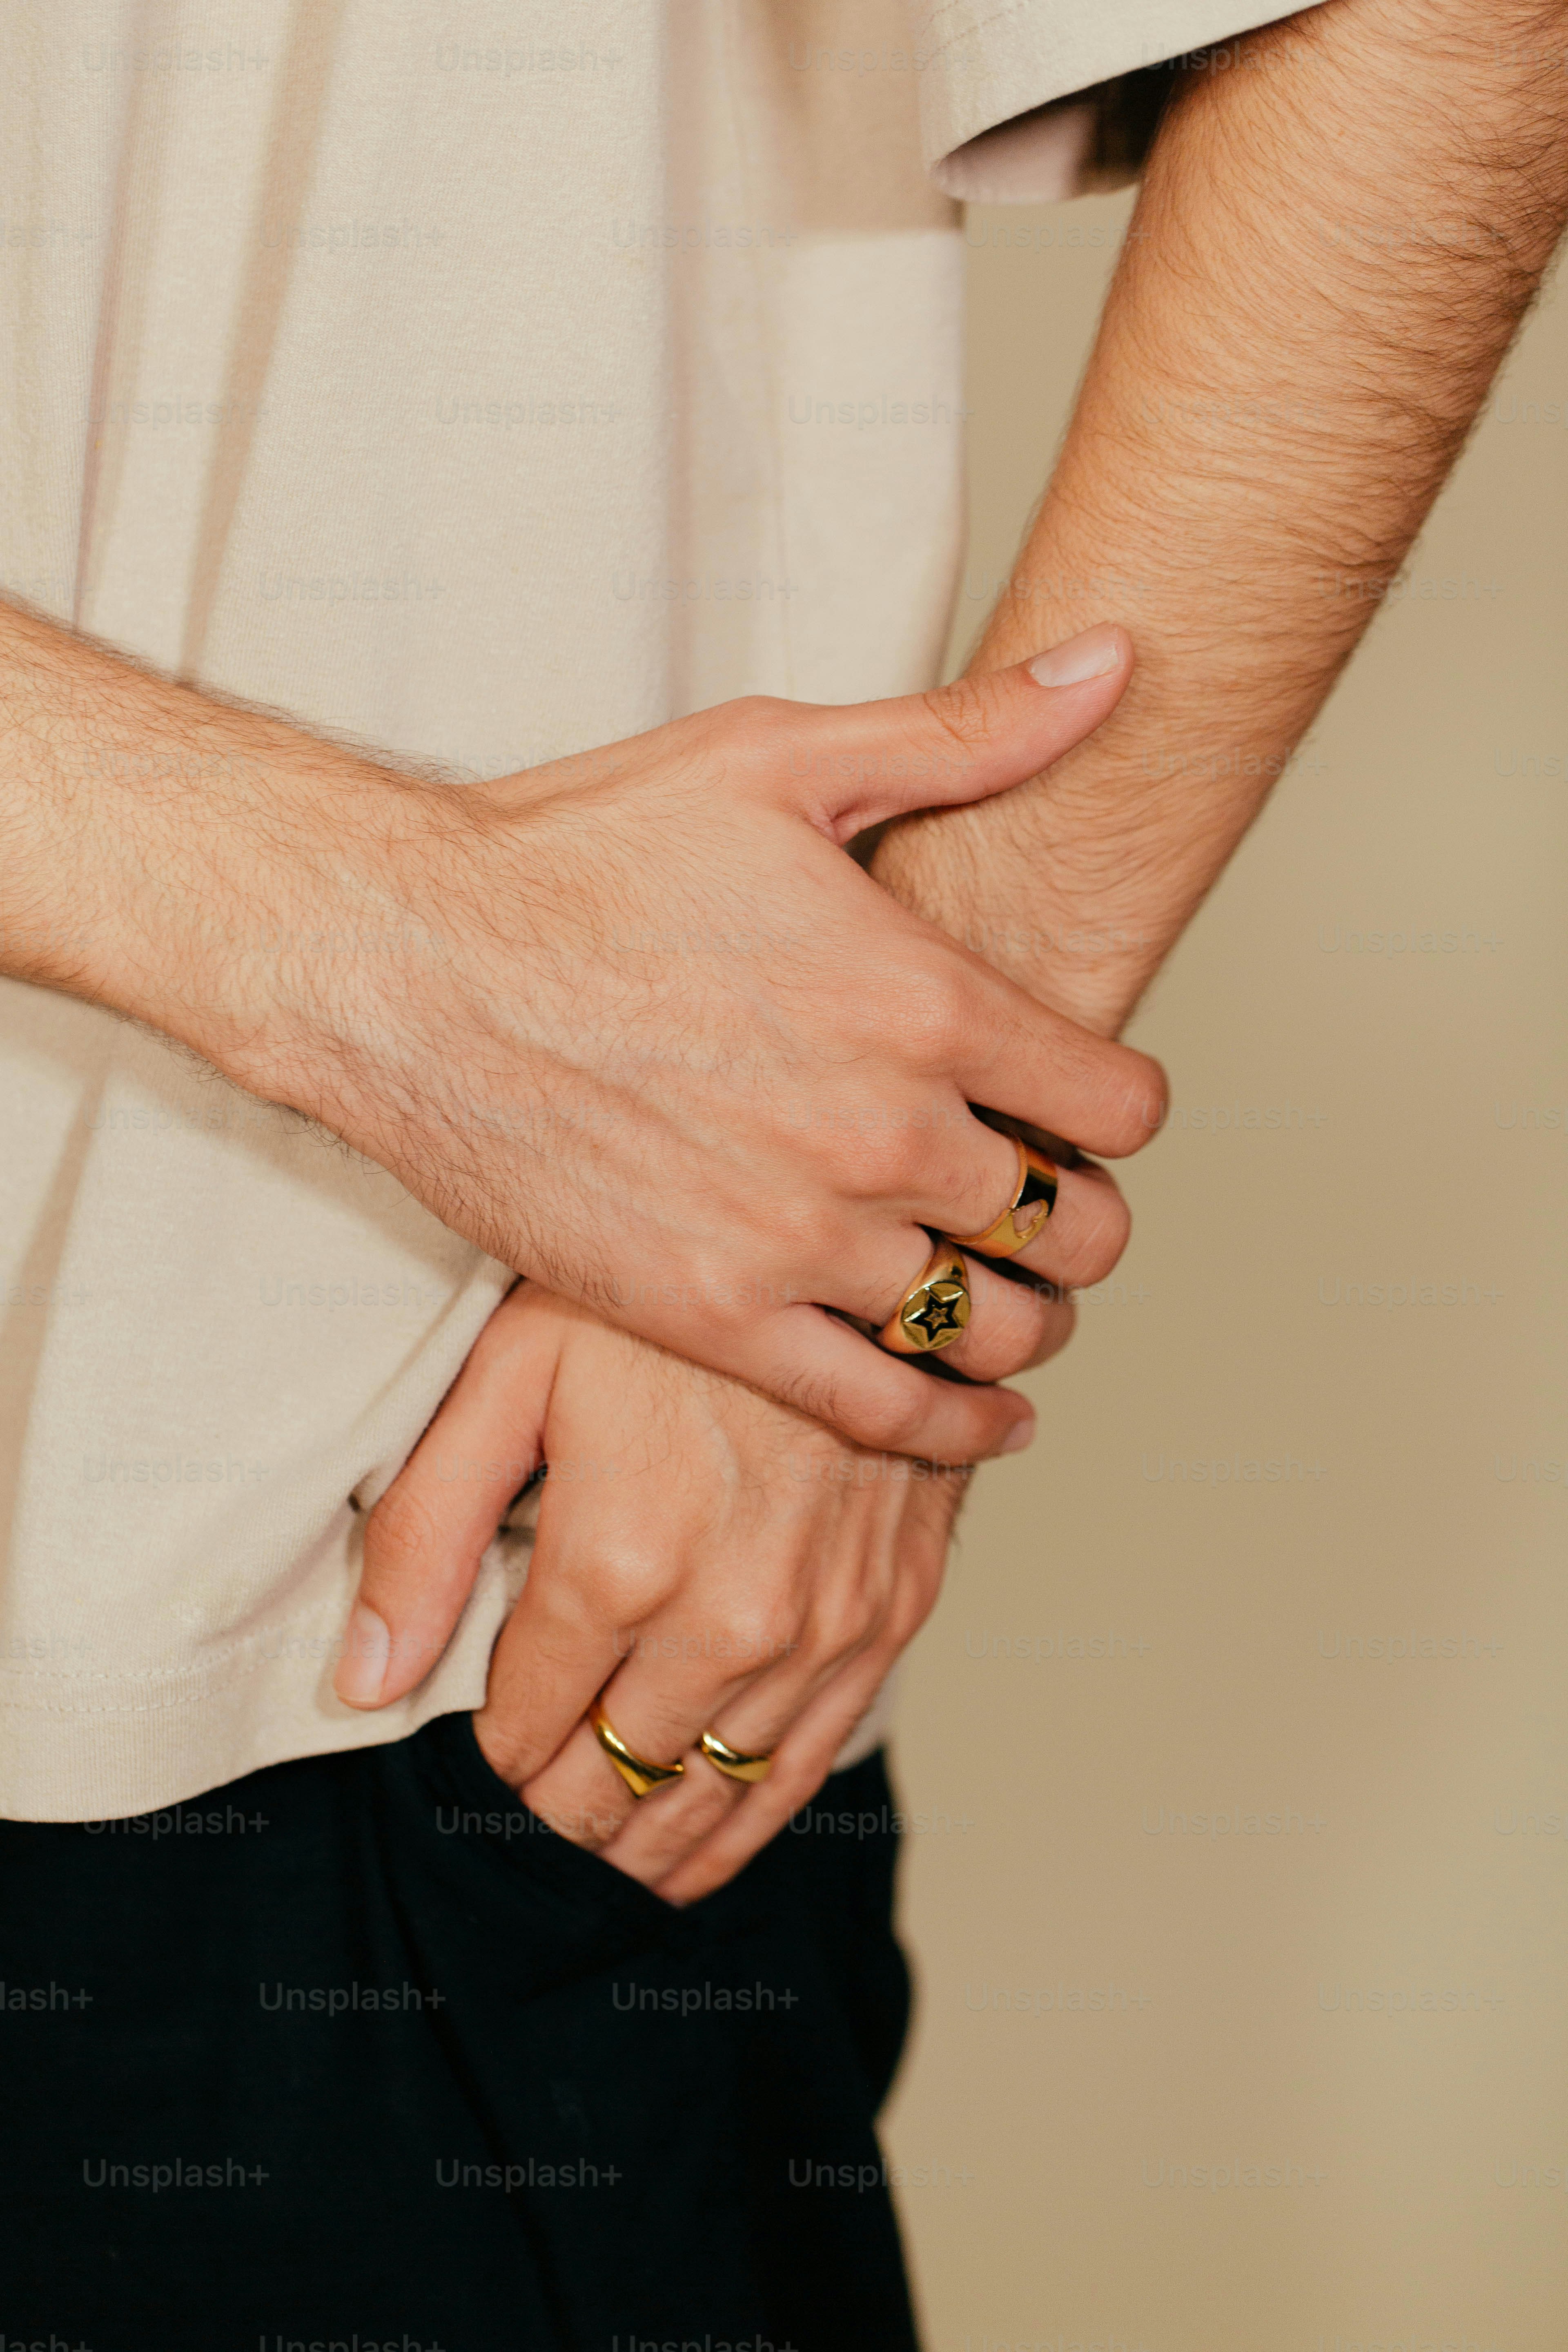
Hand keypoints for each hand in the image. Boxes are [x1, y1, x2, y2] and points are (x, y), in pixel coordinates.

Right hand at [207, 630, 1161, 1460]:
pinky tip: (985, 1418)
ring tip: (1016, 1298)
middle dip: (1087, 1219)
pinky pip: (885, 1410)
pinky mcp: (715, 1317)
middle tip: (1061, 1209)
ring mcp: (799, 1238)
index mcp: (923, 1002)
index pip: (1118, 1105)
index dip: (1121, 1110)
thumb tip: (1119, 660)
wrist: (400, 965)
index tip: (1089, 1110)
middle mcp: (882, 1133)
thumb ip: (966, 732)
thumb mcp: (777, 757)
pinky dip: (954, 1426)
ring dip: (1027, 1317)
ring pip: (993, 1325)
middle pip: (1073, 1225)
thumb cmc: (579, 849)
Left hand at [332, 1279, 1089, 1898]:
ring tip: (595, 1857)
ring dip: (642, 1840)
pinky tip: (697, 1851)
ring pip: (708, 1794)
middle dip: (555, 1810)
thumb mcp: (516, 1371)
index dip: (488, 1755)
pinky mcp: (887, 1618)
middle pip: (612, 1780)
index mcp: (619, 1564)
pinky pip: (803, 1768)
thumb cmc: (671, 1297)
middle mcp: (725, 1622)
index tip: (472, 1752)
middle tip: (522, 1815)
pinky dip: (742, 1824)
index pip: (526, 1727)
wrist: (856, 1246)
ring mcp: (818, 1630)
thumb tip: (364, 1678)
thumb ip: (428, 1529)